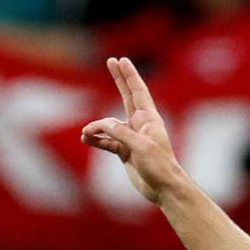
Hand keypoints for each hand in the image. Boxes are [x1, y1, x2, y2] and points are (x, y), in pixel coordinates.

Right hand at [80, 57, 184, 204]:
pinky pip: (106, 141)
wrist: (162, 189)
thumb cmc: (158, 166)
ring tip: (86, 133)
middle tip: (111, 61)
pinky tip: (87, 139)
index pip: (138, 92)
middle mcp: (140, 125)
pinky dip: (96, 140)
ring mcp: (132, 137)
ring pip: (110, 124)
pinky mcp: (125, 151)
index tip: (122, 60)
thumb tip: (103, 123)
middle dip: (119, 79)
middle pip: (127, 97)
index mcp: (149, 120)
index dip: (130, 76)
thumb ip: (121, 133)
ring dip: (97, 127)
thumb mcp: (140, 147)